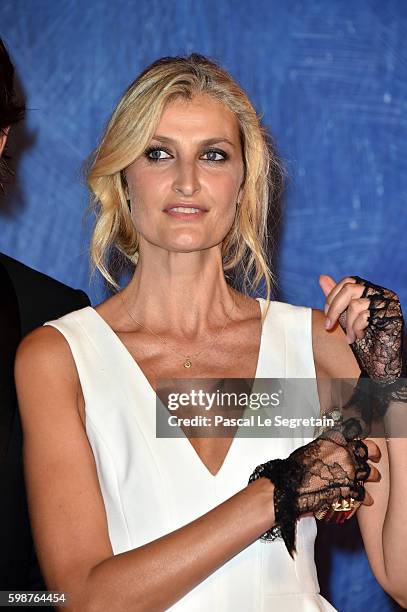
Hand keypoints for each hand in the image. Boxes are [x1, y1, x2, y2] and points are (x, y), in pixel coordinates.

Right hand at [249, 425, 380, 556]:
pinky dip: (365, 497)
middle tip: (374, 457)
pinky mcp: (350, 489)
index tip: (363, 441)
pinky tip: (365, 499)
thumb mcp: (310, 450)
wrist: (289, 487)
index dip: (361, 437)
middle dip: (374, 454)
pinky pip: (363, 493)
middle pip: (370, 450)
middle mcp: (345, 453)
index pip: (356, 432)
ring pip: (371, 472)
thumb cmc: (295, 469)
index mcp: (334, 440)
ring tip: (373, 478)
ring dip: (373, 476)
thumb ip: (326, 448)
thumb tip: (331, 450)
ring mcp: (349, 471)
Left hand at [319, 274, 404, 383]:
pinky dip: (357, 329)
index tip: (326, 314)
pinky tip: (360, 337)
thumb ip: (335, 298)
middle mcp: (382, 293)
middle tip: (329, 326)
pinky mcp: (393, 316)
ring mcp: (389, 303)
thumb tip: (322, 277)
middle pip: (350, 288)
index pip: (348, 281)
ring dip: (348, 325)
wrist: (380, 360)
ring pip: (356, 304)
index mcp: (371, 290)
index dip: (332, 296)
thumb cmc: (363, 338)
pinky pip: (365, 316)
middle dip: (334, 308)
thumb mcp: (344, 316)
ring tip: (351, 337)